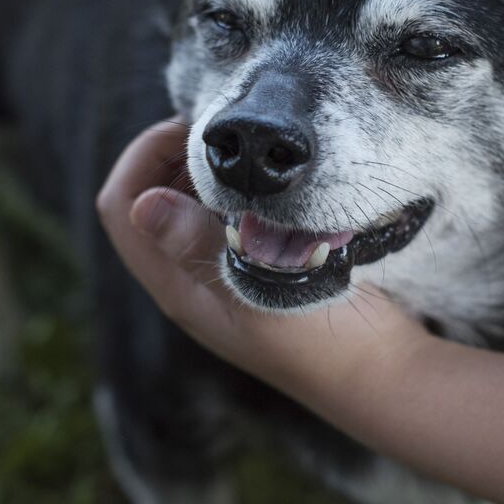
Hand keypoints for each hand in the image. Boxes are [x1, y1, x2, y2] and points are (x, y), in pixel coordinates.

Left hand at [95, 119, 430, 395]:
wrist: (380, 374)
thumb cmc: (325, 342)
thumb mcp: (263, 289)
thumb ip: (203, 247)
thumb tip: (145, 206)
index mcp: (178, 286)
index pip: (122, 206)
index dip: (143, 156)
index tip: (196, 129)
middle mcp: (190, 278)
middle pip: (149, 197)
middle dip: (176, 155)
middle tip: (230, 131)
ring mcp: (222, 273)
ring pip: (189, 203)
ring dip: (211, 170)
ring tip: (254, 151)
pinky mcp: (256, 267)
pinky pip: (227, 214)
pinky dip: (240, 188)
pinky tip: (278, 180)